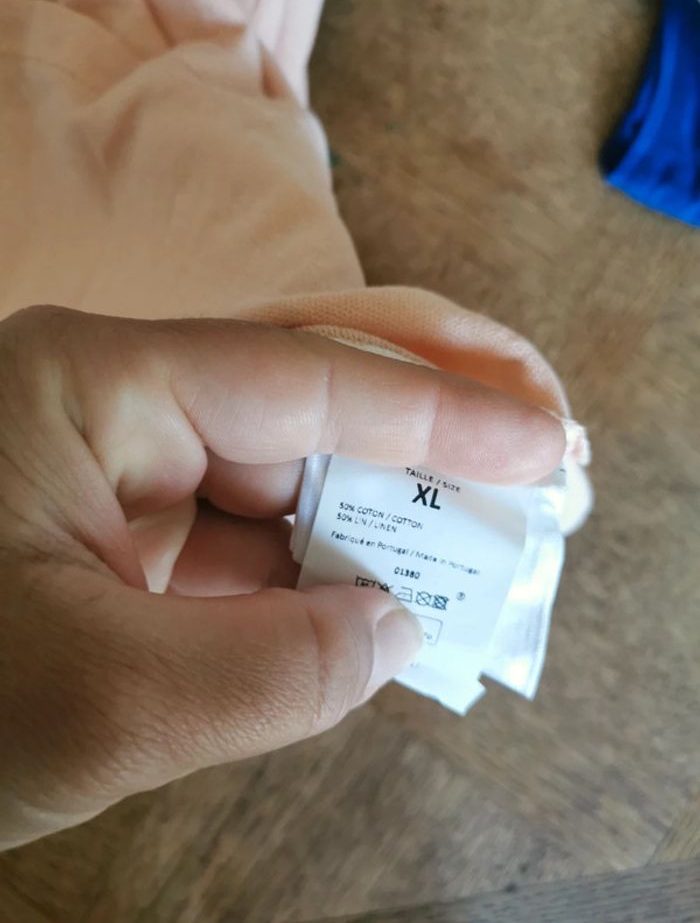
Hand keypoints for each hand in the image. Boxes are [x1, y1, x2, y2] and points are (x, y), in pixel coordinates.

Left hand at [0, 307, 563, 847]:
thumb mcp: (100, 700)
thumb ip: (275, 670)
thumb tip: (399, 631)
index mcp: (94, 385)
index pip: (304, 380)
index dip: (439, 415)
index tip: (541, 443)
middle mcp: (115, 403)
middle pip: (307, 399)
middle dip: (428, 435)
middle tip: (539, 459)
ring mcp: (120, 469)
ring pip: (286, 474)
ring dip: (383, 514)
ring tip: (481, 541)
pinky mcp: (124, 534)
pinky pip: (250, 538)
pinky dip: (323, 572)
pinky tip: (386, 595)